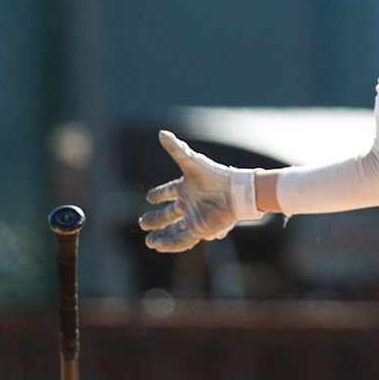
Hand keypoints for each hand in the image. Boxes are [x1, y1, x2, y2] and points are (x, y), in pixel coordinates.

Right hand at [139, 130, 252, 253]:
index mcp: (186, 187)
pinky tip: (160, 246)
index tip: (149, 197)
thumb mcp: (192, 162)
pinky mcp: (201, 229)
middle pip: (169, 214)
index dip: (159, 194)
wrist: (236, 192)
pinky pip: (183, 240)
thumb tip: (162, 133)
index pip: (168, 191)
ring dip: (162, 236)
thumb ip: (176, 149)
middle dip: (155, 220)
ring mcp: (195, 217)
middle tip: (143, 223)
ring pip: (175, 229)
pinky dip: (171, 244)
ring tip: (149, 242)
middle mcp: (190, 204)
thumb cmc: (214, 176)